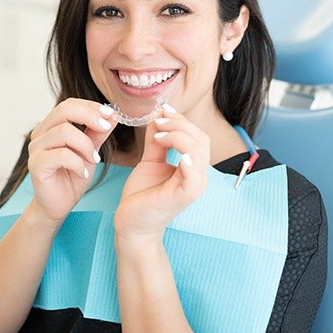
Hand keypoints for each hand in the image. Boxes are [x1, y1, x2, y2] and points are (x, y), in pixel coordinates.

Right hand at [28, 98, 116, 223]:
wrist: (58, 205)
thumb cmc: (71, 177)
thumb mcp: (90, 152)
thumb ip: (98, 134)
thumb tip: (113, 115)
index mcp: (51, 126)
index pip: (69, 104)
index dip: (91, 107)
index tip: (111, 115)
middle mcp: (40, 133)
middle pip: (63, 110)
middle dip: (89, 116)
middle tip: (106, 128)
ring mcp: (36, 148)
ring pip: (64, 132)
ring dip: (86, 145)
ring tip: (93, 160)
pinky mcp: (36, 164)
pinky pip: (61, 155)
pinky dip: (78, 163)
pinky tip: (83, 173)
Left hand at [114, 104, 209, 241]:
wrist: (132, 223)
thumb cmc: (142, 195)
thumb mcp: (150, 161)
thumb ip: (157, 141)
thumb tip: (158, 116)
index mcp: (192, 167)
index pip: (197, 135)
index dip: (181, 120)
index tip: (162, 110)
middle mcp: (198, 175)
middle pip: (201, 139)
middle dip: (179, 124)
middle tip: (158, 121)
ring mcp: (193, 186)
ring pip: (198, 151)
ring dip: (178, 136)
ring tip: (158, 135)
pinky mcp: (184, 196)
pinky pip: (194, 176)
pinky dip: (187, 160)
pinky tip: (173, 150)